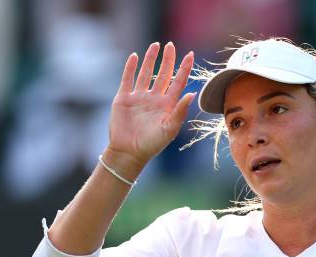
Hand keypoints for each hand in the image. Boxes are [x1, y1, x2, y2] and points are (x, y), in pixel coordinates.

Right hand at [106, 42, 195, 172]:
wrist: (129, 152)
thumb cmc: (152, 144)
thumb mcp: (169, 128)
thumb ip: (180, 111)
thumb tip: (192, 94)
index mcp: (168, 105)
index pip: (178, 82)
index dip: (184, 69)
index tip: (191, 54)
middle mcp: (154, 99)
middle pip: (163, 74)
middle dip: (168, 60)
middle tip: (171, 46)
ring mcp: (139, 97)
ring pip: (145, 73)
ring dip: (150, 59)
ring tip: (156, 46)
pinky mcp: (124, 99)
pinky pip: (128, 79)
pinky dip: (130, 67)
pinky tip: (134, 56)